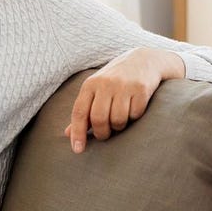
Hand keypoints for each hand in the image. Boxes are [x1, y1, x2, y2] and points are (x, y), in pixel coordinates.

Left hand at [65, 47, 183, 152]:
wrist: (144, 60)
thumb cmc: (115, 80)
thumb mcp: (96, 91)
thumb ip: (83, 111)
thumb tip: (67, 134)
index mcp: (90, 84)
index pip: (79, 112)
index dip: (78, 133)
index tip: (77, 150)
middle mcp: (106, 83)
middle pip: (99, 119)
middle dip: (102, 133)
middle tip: (106, 134)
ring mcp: (124, 85)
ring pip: (118, 119)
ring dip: (119, 126)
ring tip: (121, 119)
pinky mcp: (141, 88)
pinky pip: (135, 114)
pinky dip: (134, 117)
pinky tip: (134, 108)